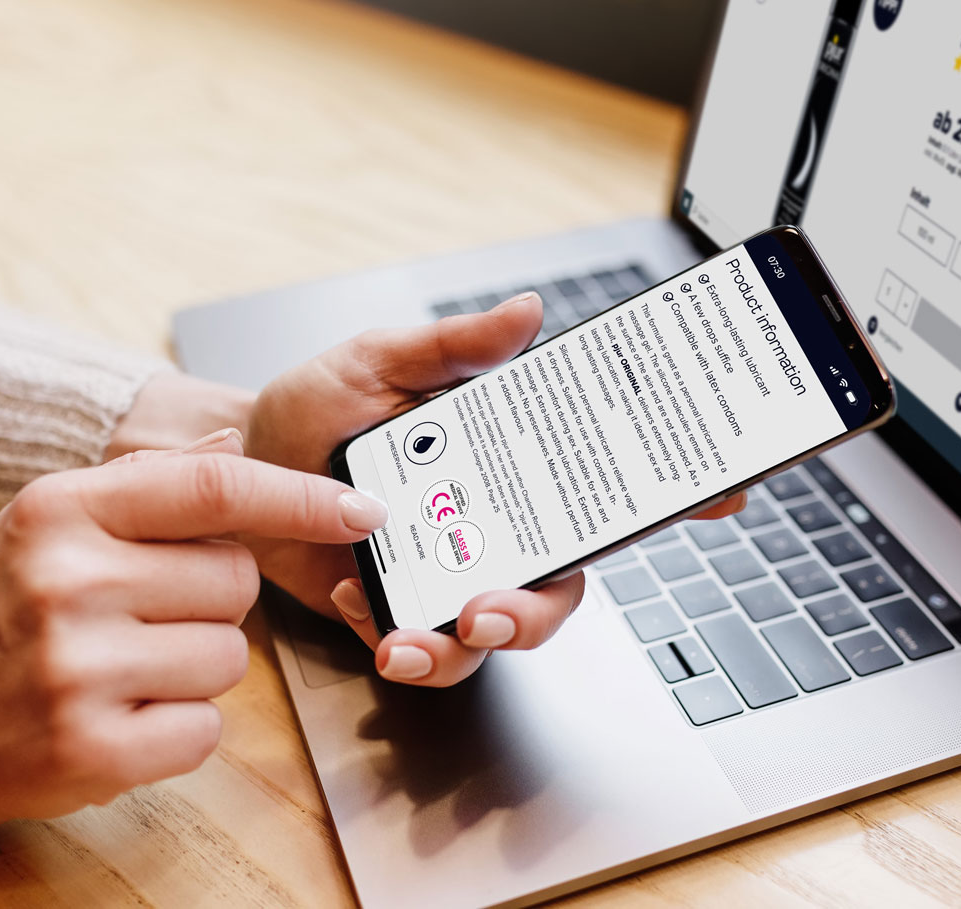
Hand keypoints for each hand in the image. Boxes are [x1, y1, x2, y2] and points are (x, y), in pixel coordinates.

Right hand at [0, 431, 387, 876]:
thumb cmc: (9, 614)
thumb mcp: (52, 522)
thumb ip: (147, 483)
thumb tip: (232, 441)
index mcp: (62, 509)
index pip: (214, 487)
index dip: (301, 496)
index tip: (361, 507)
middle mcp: (68, 581)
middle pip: (236, 579)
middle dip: (214, 601)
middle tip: (144, 616)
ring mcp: (79, 669)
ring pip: (232, 655)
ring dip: (198, 667)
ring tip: (128, 668)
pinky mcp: (95, 748)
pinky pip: (209, 726)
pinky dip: (181, 729)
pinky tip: (124, 717)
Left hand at [243, 293, 745, 686]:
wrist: (235, 459)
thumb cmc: (316, 406)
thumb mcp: (382, 359)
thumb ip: (455, 345)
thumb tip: (527, 311)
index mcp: (504, 470)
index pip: (599, 489)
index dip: (667, 498)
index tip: (724, 496)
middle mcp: (487, 530)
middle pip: (554, 587)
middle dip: (533, 613)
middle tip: (491, 612)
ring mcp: (442, 576)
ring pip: (488, 637)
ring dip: (460, 648)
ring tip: (411, 638)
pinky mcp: (391, 609)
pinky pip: (412, 645)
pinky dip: (387, 632)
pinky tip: (352, 593)